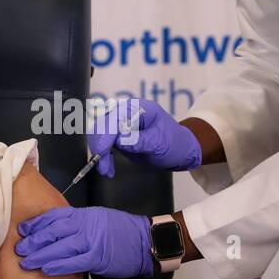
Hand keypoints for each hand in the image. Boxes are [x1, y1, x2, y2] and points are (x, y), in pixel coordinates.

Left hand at [16, 206, 152, 277]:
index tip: (23, 230)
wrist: (146, 241)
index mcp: (85, 215)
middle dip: (34, 240)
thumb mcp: (99, 219)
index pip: (55, 216)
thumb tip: (58, 232)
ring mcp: (92, 241)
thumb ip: (79, 223)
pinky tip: (46, 270)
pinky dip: (58, 266)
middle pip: (53, 231)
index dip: (37, 224)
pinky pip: (74, 262)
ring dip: (40, 255)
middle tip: (19, 248)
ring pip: (60, 247)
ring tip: (26, 262)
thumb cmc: (123, 232)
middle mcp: (86, 225)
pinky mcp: (98, 257)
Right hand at [87, 98, 201, 177]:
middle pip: (102, 124)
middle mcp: (126, 112)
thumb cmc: (175, 143)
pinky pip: (104, 143)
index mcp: (138, 108)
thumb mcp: (161, 143)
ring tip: (106, 170)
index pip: (115, 118)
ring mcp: (121, 123)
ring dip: (99, 152)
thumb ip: (140, 141)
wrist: (180, 150)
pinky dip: (102, 155)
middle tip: (103, 167)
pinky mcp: (118, 135)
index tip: (102, 153)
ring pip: (99, 134)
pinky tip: (107, 167)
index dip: (106, 135)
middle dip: (99, 146)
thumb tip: (120, 141)